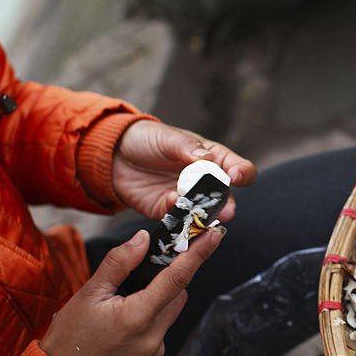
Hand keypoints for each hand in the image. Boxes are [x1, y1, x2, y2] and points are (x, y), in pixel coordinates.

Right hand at [40, 228, 223, 355]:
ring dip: (159, 302)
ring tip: (127, 304)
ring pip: (172, 312)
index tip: (214, 235)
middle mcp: (153, 337)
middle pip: (178, 295)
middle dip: (167, 281)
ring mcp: (156, 352)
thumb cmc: (71, 334)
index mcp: (138, 316)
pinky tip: (127, 325)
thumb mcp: (90, 292)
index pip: (178, 279)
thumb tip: (144, 239)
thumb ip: (120, 263)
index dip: (199, 254)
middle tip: (144, 276)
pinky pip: (163, 331)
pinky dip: (153, 322)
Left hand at [112, 120, 256, 220]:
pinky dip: (177, 214)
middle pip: (227, 196)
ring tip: (202, 215)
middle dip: (227, 204)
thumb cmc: (147, 140)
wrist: (113, 154)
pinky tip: (169, 202)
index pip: (238, 168)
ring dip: (205, 215)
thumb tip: (209, 158)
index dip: (242, 173)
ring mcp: (188, 199)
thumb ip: (188, 148)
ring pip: (205, 212)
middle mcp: (205, 182)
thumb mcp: (168, 138)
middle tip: (226, 210)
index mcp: (213, 159)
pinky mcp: (168, 211)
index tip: (235, 177)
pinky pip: (178, 218)